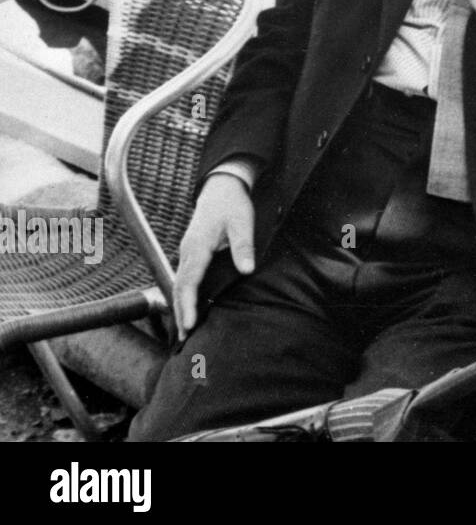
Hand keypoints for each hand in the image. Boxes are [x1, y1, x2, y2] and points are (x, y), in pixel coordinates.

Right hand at [173, 173, 255, 338]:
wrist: (222, 187)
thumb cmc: (233, 204)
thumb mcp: (243, 223)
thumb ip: (243, 246)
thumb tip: (247, 270)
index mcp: (198, 246)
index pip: (189, 281)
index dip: (188, 304)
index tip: (188, 324)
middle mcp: (188, 251)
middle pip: (179, 287)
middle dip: (180, 312)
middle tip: (183, 337)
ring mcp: (187, 251)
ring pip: (179, 283)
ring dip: (180, 305)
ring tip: (183, 329)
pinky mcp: (191, 251)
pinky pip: (184, 277)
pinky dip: (183, 294)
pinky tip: (188, 306)